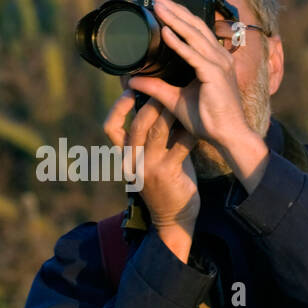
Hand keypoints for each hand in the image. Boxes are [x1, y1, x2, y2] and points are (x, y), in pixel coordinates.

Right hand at [104, 91, 198, 260]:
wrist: (173, 218)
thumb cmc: (165, 184)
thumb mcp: (150, 160)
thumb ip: (150, 137)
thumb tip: (157, 104)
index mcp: (126, 157)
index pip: (110, 129)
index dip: (117, 108)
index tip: (128, 91)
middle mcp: (133, 161)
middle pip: (137, 125)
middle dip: (150, 103)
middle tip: (164, 89)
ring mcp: (149, 168)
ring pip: (157, 131)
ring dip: (170, 112)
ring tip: (181, 101)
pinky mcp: (168, 174)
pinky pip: (180, 145)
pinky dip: (189, 132)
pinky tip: (197, 126)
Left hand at [125, 0, 253, 153]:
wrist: (227, 136)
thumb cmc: (208, 119)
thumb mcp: (174, 100)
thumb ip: (155, 88)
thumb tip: (132, 81)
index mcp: (214, 60)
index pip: (195, 31)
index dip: (179, 17)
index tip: (161, 6)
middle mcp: (219, 57)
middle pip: (195, 26)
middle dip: (175, 10)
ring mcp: (219, 64)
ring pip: (194, 35)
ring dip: (175, 19)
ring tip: (158, 6)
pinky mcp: (215, 75)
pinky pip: (193, 55)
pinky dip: (178, 43)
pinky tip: (165, 32)